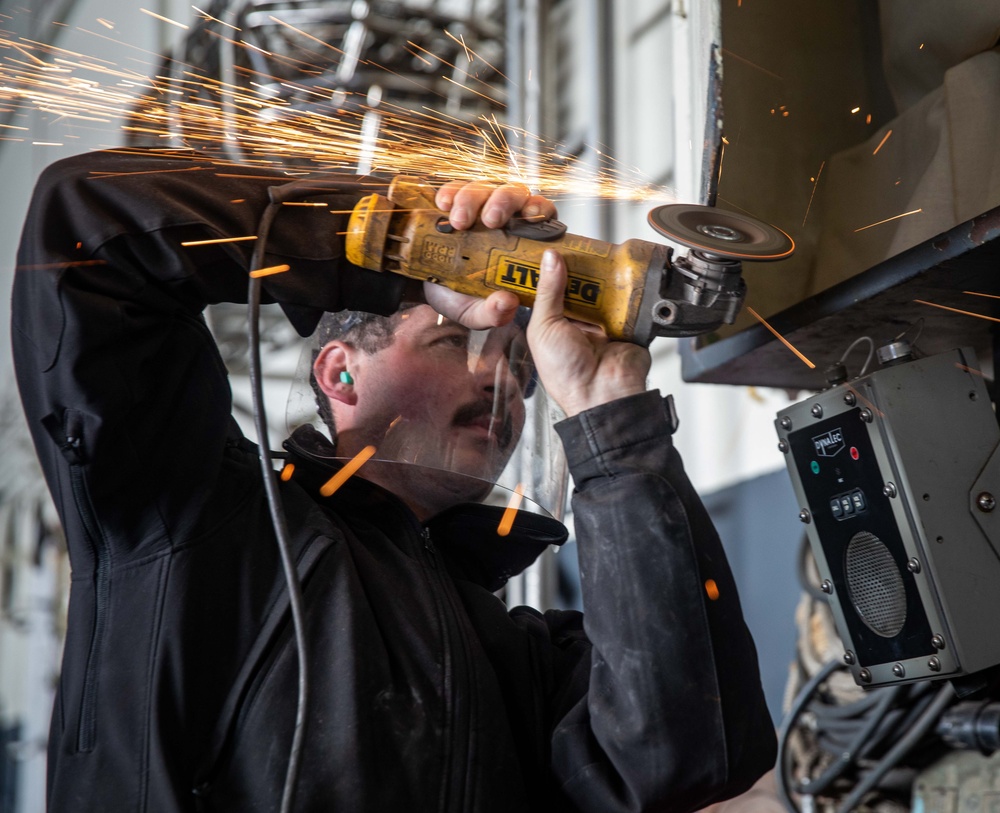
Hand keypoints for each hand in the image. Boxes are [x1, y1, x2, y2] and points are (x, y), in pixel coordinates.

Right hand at [420, 181, 557, 329]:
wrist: (428, 290)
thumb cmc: (461, 296)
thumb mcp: (478, 312)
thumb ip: (495, 313)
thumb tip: (508, 303)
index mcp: (521, 241)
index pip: (541, 214)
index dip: (539, 210)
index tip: (530, 216)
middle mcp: (504, 218)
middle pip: (514, 194)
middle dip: (503, 202)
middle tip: (489, 221)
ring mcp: (479, 206)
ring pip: (484, 187)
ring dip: (472, 199)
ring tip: (458, 222)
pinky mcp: (453, 201)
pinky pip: (455, 186)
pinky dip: (450, 192)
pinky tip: (443, 204)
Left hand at [527, 250, 650, 416]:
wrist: (603, 393)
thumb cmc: (566, 374)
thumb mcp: (544, 328)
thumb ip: (548, 292)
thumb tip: (550, 260)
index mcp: (552, 325)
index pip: (550, 289)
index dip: (549, 270)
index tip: (550, 248)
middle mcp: (577, 322)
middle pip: (578, 285)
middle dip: (578, 269)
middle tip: (577, 248)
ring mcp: (602, 321)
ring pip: (602, 288)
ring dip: (601, 276)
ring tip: (598, 258)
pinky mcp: (625, 321)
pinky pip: (626, 297)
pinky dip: (624, 287)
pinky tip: (619, 274)